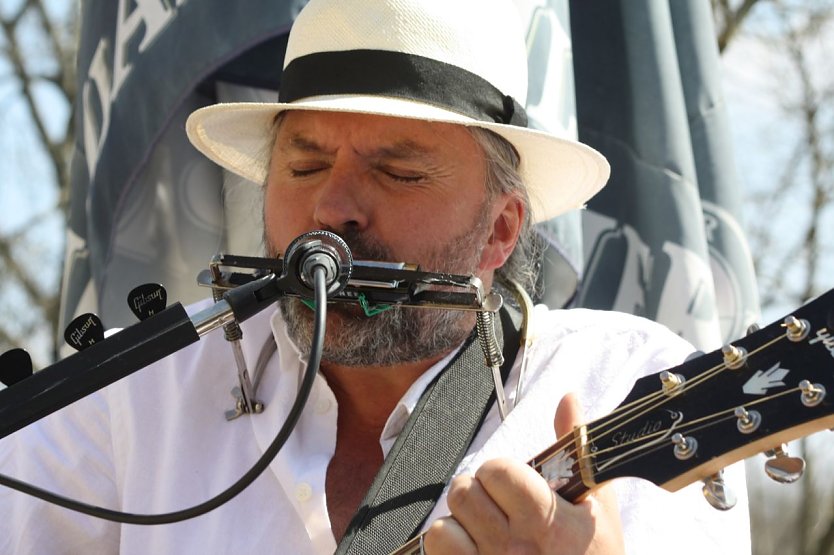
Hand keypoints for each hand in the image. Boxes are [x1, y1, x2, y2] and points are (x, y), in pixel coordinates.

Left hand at [423, 394, 624, 553]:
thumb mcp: (597, 508)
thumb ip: (575, 449)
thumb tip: (568, 399)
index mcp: (549, 523)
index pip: (497, 471)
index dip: (502, 472)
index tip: (515, 484)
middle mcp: (516, 548)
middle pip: (464, 491)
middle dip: (479, 492)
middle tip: (499, 505)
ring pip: (444, 521)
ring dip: (463, 520)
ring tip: (487, 527)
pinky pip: (437, 547)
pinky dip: (450, 544)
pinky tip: (473, 547)